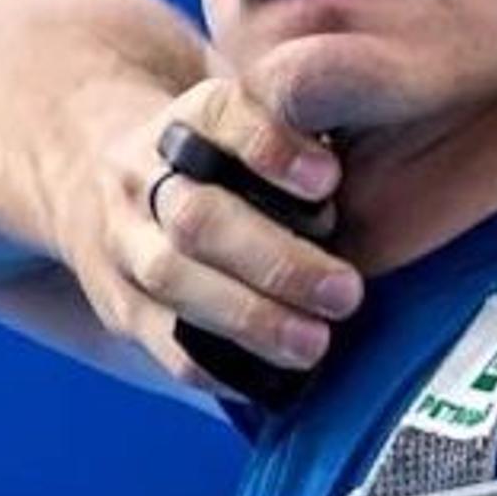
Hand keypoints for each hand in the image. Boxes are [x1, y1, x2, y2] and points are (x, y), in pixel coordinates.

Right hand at [67, 77, 363, 391]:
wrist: (100, 174)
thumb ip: (309, 130)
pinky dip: (217, 366)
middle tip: (347, 292)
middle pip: (198, 217)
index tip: (329, 178)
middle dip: (275, 261)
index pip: (223, 117)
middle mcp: (145, 174)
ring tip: (314, 344)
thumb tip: (397, 141)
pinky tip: (270, 379)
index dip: (272, 148)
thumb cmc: (224, 155)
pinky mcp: (119, 304)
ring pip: (173, 279)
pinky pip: (160, 340)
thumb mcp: (256, 116)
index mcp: (190, 118)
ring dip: (249, 319)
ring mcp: (123, 240)